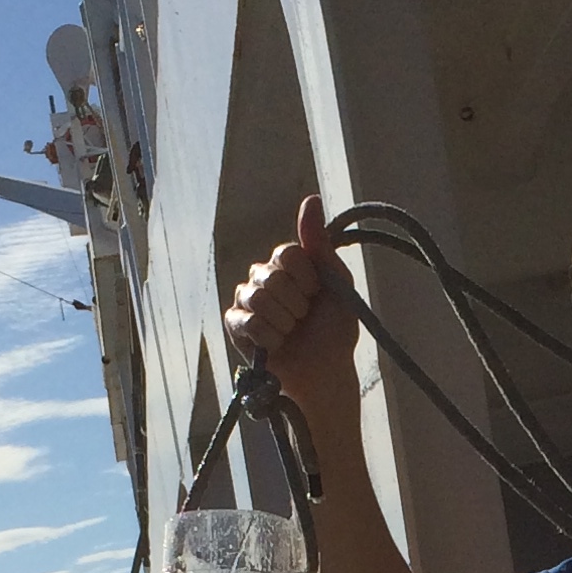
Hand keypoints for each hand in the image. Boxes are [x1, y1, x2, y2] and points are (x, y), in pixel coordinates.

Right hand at [224, 194, 357, 423]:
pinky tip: (276, 346)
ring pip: (259, 298)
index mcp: (287, 264)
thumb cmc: (334, 331)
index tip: (317, 295)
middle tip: (304, 319)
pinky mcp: (234, 325)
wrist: (325, 373)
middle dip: (297, 304)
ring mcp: (245, 300)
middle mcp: (262, 276)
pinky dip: (270, 338)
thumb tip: (309, 199)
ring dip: (284, 323)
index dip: (307, 279)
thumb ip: (320, 245)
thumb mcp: (337, 284)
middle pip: (272, 276)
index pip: (288, 253)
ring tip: (290, 333)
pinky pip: (248, 323)